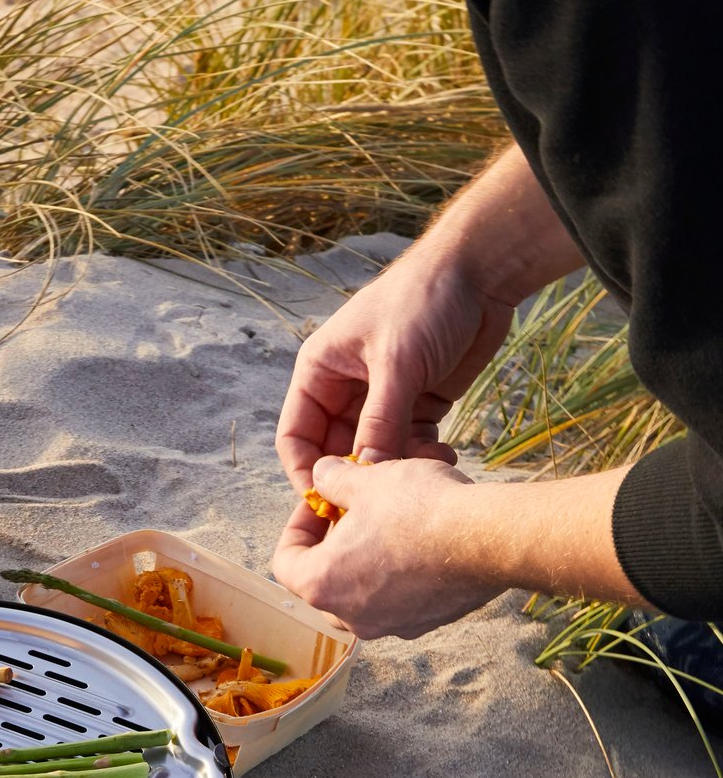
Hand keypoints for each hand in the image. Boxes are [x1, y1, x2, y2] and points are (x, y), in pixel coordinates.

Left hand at [270, 456, 504, 639]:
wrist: (488, 539)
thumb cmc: (419, 508)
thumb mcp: (367, 480)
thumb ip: (333, 479)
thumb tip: (322, 474)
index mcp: (322, 585)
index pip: (285, 562)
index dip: (297, 527)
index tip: (319, 505)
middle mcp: (351, 617)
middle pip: (323, 582)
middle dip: (332, 547)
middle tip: (352, 514)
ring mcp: (390, 625)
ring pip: (362, 595)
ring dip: (366, 562)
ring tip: (387, 526)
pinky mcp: (425, 624)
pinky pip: (399, 602)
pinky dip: (400, 577)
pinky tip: (421, 543)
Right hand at [275, 249, 514, 494]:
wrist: (481, 273)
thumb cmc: (424, 301)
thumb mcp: (396, 363)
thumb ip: (379, 423)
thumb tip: (363, 477)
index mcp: (320, 372)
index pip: (297, 436)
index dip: (305, 472)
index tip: (324, 502)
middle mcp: (345, 388)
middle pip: (336, 451)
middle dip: (354, 477)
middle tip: (377, 503)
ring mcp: (382, 398)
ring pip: (376, 453)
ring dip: (394, 469)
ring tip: (421, 473)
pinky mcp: (418, 404)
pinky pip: (410, 444)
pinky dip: (421, 457)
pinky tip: (443, 458)